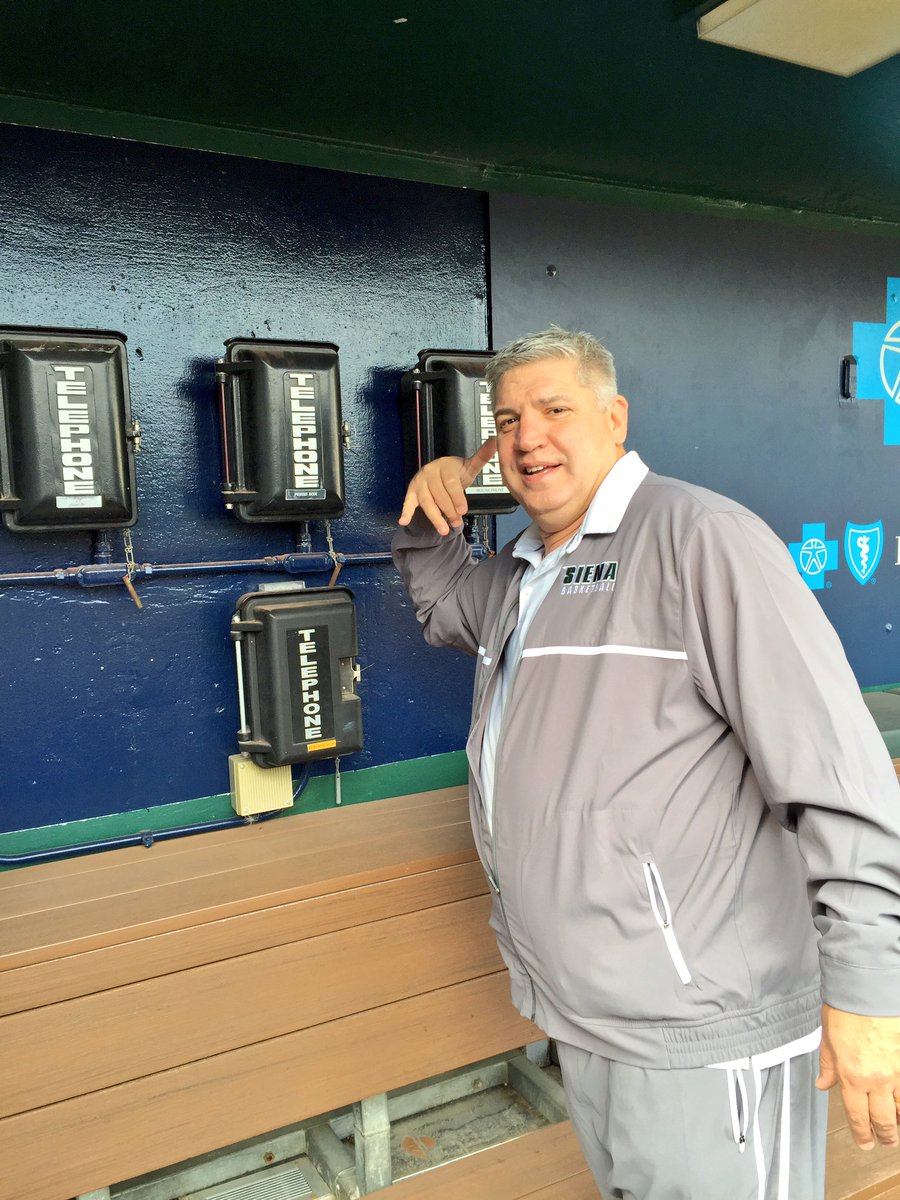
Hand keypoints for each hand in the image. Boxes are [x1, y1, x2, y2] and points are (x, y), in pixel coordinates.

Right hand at [398, 438, 496, 534]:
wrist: (439, 472)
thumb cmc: (455, 472)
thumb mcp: (469, 466)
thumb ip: (481, 457)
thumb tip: (495, 439)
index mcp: (444, 465)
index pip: (450, 482)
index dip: (457, 497)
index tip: (464, 510)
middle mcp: (429, 472)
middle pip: (438, 494)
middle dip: (448, 510)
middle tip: (457, 523)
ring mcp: (419, 482)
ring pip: (426, 501)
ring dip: (434, 517)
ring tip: (443, 531)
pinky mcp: (411, 491)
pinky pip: (408, 502)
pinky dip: (405, 511)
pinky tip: (403, 521)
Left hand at [817, 1003, 899, 1149]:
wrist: (869, 988)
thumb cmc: (845, 1008)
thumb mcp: (828, 1038)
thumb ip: (828, 1066)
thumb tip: (823, 1085)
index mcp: (851, 1076)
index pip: (858, 1116)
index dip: (862, 1134)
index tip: (865, 1143)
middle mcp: (877, 1080)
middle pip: (885, 1121)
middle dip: (885, 1136)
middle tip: (884, 1141)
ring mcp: (898, 1073)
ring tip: (898, 1125)